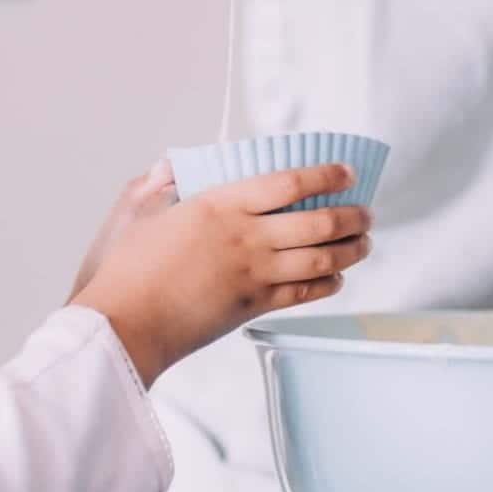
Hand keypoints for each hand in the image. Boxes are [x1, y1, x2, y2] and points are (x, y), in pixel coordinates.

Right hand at [72, 164, 372, 385]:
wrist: (127, 324)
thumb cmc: (127, 269)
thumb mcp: (139, 212)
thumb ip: (161, 185)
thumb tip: (172, 167)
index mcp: (220, 205)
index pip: (289, 182)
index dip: (326, 175)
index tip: (346, 171)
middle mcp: (246, 237)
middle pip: (318, 222)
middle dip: (352, 215)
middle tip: (366, 212)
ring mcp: (254, 274)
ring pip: (322, 258)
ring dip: (351, 249)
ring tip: (363, 242)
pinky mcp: (254, 307)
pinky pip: (305, 292)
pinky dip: (329, 283)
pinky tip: (337, 277)